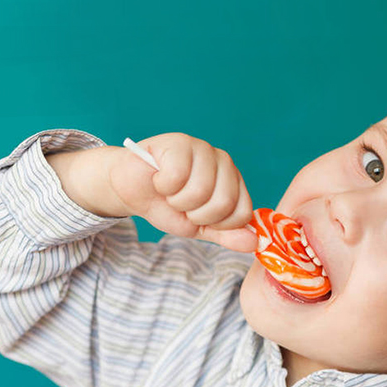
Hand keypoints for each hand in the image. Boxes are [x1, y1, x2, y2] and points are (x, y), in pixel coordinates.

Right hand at [108, 132, 256, 252]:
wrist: (132, 190)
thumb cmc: (167, 205)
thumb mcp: (199, 227)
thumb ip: (226, 235)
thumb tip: (254, 243)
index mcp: (234, 182)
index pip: (242, 214)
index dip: (216, 225)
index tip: (198, 217)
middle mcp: (224, 162)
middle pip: (223, 203)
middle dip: (195, 214)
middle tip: (181, 204)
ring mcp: (203, 149)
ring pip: (201, 191)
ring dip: (177, 201)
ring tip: (169, 192)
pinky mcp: (179, 142)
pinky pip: (178, 176)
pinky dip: (163, 186)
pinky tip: (159, 178)